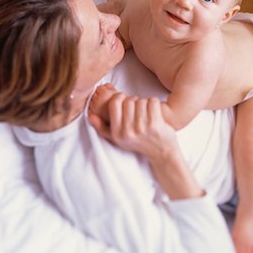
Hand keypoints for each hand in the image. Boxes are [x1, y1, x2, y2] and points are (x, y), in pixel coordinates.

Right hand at [89, 91, 203, 199]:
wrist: (162, 153)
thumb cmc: (140, 143)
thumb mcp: (118, 139)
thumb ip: (103, 128)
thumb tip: (91, 116)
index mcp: (118, 133)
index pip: (115, 103)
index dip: (121, 98)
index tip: (126, 101)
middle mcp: (128, 131)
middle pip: (129, 100)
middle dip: (135, 101)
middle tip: (139, 108)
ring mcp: (142, 128)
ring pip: (141, 101)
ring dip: (145, 103)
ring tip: (147, 112)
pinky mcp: (155, 124)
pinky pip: (153, 102)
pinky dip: (155, 103)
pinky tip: (155, 112)